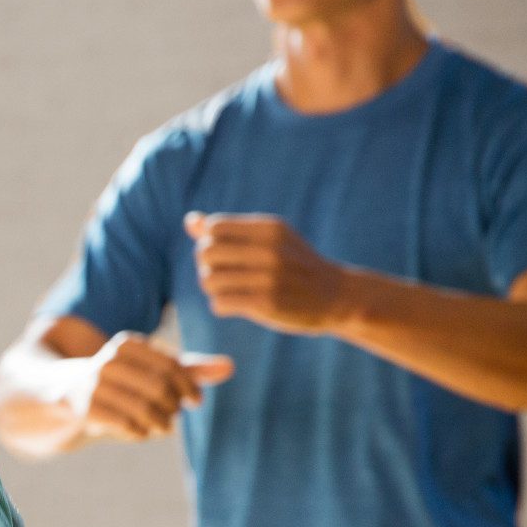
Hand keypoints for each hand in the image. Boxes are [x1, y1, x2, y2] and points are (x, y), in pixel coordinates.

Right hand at [68, 331, 233, 442]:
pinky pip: (126, 425)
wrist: (64, 391)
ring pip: (144, 409)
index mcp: (128, 344)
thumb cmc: (120, 380)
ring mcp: (94, 384)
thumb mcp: (152, 370)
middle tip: (174, 417)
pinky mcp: (85, 408)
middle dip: (173, 407)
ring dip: (160, 423)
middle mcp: (109, 360)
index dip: (190, 386)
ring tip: (162, 427)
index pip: (171, 366)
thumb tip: (231, 368)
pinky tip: (140, 431)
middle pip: (159, 388)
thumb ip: (189, 369)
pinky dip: (140, 432)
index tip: (196, 401)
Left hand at [186, 212, 361, 333]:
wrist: (336, 296)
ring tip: (228, 291)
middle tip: (221, 275)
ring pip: (209, 279)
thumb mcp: (270, 239)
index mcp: (270, 228)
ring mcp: (270, 277)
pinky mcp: (267, 304)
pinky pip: (220, 303)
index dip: (210, 241)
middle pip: (205, 252)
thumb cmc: (294, 264)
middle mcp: (270, 249)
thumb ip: (229, 231)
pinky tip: (234, 305)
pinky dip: (221, 306)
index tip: (224, 254)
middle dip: (207, 265)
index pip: (214, 227)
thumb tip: (189, 221)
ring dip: (213, 289)